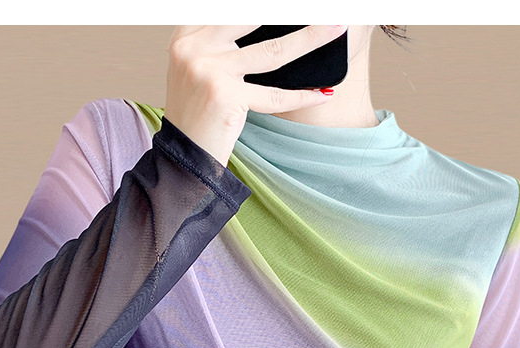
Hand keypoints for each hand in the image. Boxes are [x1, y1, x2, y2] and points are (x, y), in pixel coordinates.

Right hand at [164, 25, 345, 165]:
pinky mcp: (224, 97)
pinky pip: (273, 95)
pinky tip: (323, 92)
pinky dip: (301, 96)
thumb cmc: (196, 117)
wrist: (183, 159)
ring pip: (272, 51)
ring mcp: (208, 71)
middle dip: (292, 12)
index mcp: (185, 37)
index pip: (229, 8)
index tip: (293, 3)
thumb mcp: (198, 72)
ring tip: (336, 28)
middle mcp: (193, 49)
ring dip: (310, 38)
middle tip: (325, 9)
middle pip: (253, 18)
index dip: (263, 8)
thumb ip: (220, 44)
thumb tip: (266, 24)